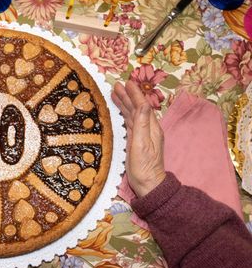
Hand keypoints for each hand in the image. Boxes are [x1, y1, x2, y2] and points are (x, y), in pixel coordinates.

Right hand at [111, 81, 165, 197]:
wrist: (148, 184)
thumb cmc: (144, 167)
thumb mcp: (142, 145)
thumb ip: (141, 124)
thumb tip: (142, 104)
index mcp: (151, 128)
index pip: (142, 106)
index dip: (135, 94)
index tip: (127, 83)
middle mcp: (148, 129)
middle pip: (137, 108)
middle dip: (128, 96)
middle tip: (117, 85)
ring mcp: (142, 135)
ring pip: (133, 114)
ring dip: (125, 103)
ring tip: (116, 93)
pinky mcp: (136, 140)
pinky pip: (130, 122)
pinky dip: (125, 113)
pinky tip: (121, 111)